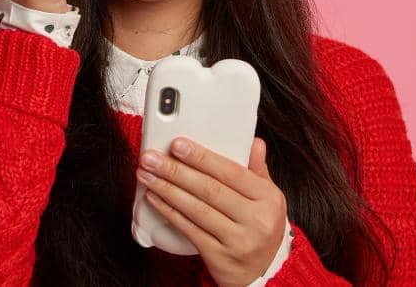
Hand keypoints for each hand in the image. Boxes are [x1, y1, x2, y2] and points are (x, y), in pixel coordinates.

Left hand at [136, 136, 286, 286]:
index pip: (231, 172)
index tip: (177, 145)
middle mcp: (256, 220)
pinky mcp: (220, 257)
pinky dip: (169, 212)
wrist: (261, 272)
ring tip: (147, 175)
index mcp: (269, 198)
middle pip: (209, 190)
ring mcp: (238, 240)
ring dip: (167, 189)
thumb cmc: (259, 227)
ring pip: (196, 209)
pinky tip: (155, 198)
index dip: (202, 157)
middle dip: (176, 171)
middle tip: (151, 158)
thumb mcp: (267, 198)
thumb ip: (257, 170)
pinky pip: (190, 230)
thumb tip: (254, 142)